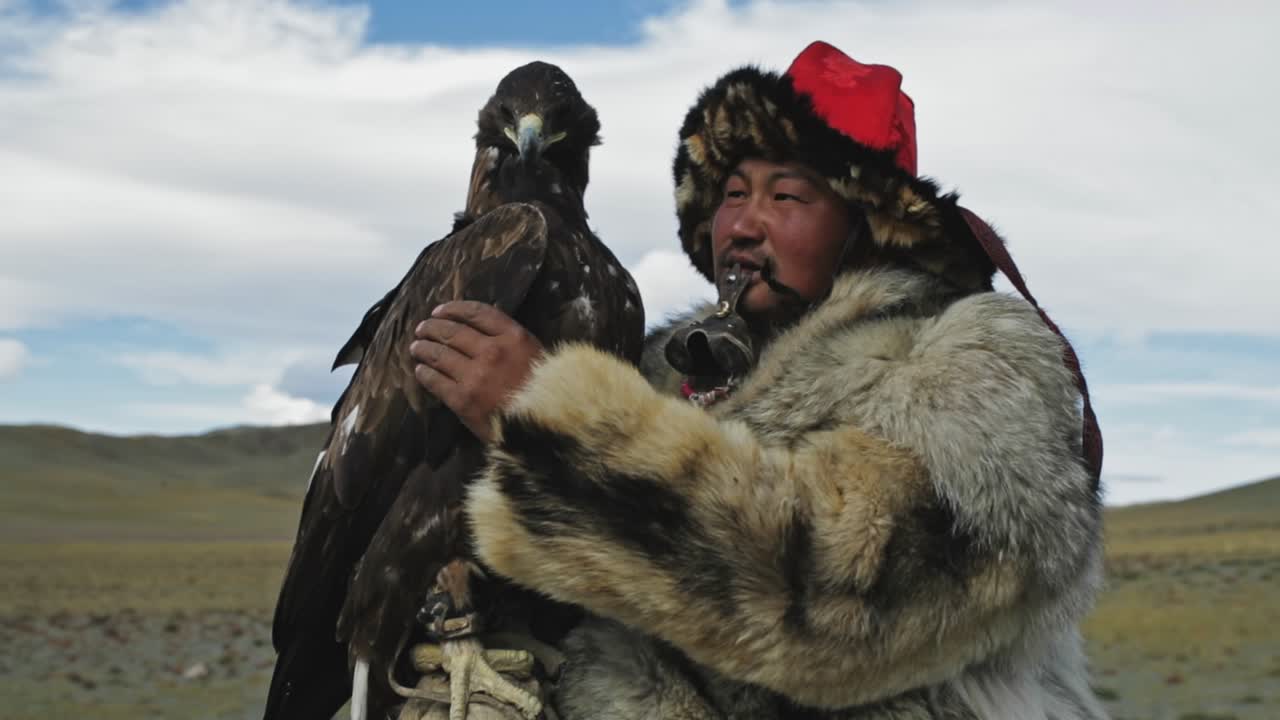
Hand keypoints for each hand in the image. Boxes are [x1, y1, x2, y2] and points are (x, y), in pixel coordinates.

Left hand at [410, 301, 543, 442]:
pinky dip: (424, 373)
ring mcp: (476, 376)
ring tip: (417, 347)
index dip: (454, 309)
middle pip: (453, 331)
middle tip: (423, 329)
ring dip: (423, 348)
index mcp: (515, 337)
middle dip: (433, 327)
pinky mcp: (463, 400)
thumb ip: (513, 341)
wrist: (548, 431)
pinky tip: (420, 371)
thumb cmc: (547, 395)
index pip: (476, 313)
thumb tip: (483, 329)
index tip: (441, 311)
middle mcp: (493, 351)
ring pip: (439, 354)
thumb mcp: (537, 357)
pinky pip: (435, 381)